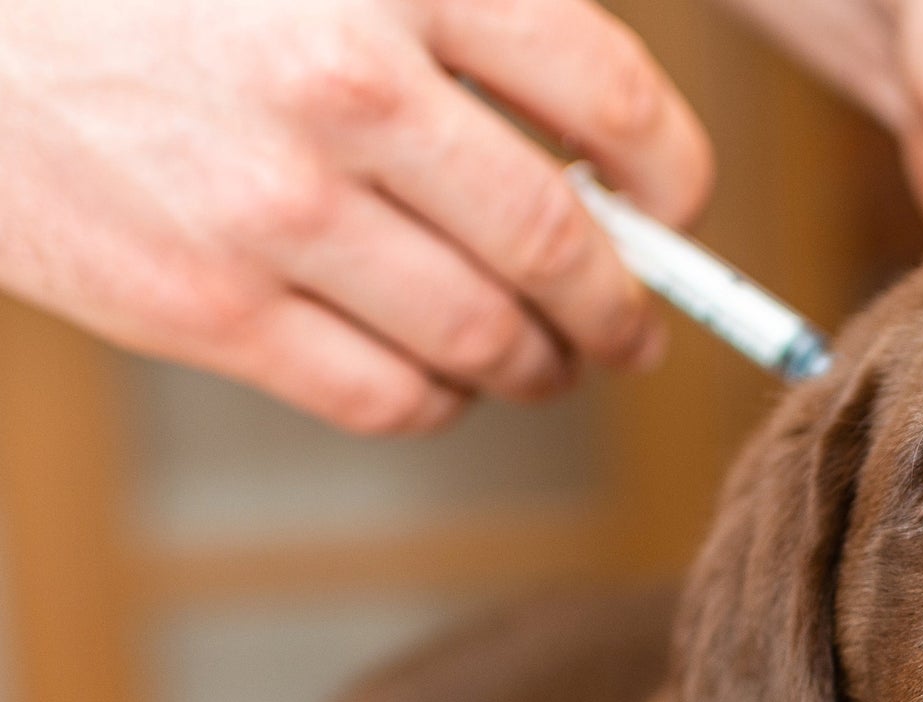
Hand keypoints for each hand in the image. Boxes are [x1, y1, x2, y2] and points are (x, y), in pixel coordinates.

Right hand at [0, 0, 712, 432]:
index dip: (672, 175)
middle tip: (635, 327)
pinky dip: (445, 400)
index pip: (608, 96)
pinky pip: (391, 397)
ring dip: (543, 367)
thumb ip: (452, 9)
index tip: (675, 205)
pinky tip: (445, 377)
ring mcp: (274, 208)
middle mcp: (346, 86)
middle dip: (623, 307)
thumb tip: (592, 142)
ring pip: (488, 340)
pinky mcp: (206, 306)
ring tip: (549, 360)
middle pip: (561, 245)